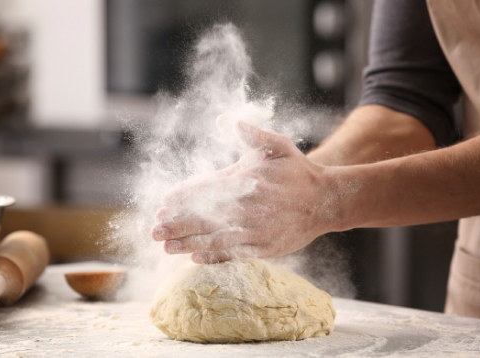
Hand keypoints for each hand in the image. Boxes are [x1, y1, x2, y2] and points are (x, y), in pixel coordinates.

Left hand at [151, 120, 337, 263]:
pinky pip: (232, 254)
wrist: (325, 200)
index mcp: (244, 180)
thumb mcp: (276, 145)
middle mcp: (245, 207)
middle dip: (175, 223)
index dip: (181, 198)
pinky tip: (194, 259)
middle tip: (154, 229)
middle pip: (202, 217)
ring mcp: (254, 230)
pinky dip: (212, 257)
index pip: (204, 189)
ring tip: (165, 247)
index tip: (164, 203)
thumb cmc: (297, 171)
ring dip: (186, 243)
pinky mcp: (263, 248)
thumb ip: (249, 132)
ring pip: (213, 238)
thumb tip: (223, 119)